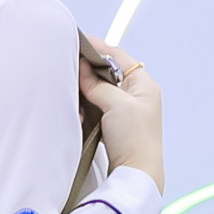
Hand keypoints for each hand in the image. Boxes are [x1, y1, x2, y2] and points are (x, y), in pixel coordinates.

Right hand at [82, 43, 163, 192]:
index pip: (119, 57)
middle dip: (90, 67)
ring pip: (102, 89)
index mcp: (144, 84)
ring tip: (70, 81)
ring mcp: (128, 110)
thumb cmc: (134, 138)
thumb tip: (84, 69)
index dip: (99, 48)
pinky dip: (87, 103)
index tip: (79, 41)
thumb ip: (99, 85)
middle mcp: (138, 94)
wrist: (136, 173)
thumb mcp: (117, 105)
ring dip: (87, 87)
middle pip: (110, 72)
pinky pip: (99, 106)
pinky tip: (76, 104)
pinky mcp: (117, 124)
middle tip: (69, 62)